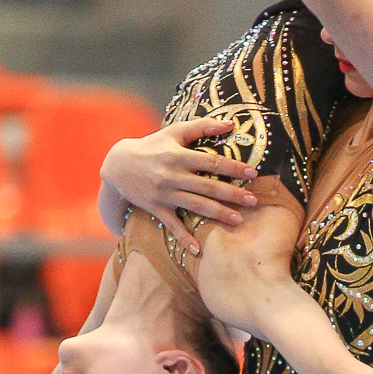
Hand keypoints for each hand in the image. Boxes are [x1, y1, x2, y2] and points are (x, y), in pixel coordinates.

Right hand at [102, 120, 258, 253]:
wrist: (118, 165)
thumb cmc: (152, 146)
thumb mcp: (174, 132)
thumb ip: (202, 127)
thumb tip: (230, 124)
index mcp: (179, 156)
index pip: (211, 162)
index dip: (233, 168)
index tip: (252, 174)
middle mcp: (172, 176)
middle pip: (207, 187)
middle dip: (232, 194)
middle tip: (253, 201)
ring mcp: (164, 194)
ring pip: (195, 206)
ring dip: (217, 214)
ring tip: (238, 220)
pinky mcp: (156, 208)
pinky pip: (172, 225)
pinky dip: (184, 238)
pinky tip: (198, 250)